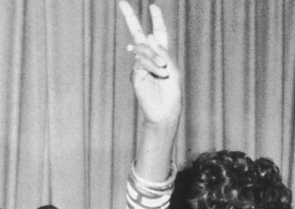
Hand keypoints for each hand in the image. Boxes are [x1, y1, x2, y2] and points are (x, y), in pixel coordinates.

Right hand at [130, 5, 180, 125]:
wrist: (165, 112)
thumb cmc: (172, 93)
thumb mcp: (173, 70)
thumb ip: (163, 53)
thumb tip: (148, 36)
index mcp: (162, 55)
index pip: (159, 34)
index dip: (156, 20)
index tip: (153, 7)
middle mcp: (149, 57)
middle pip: (139, 34)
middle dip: (130, 17)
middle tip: (121, 2)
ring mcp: (140, 65)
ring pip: (143, 50)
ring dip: (155, 58)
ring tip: (164, 71)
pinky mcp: (135, 74)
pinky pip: (142, 62)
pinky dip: (153, 66)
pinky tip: (160, 74)